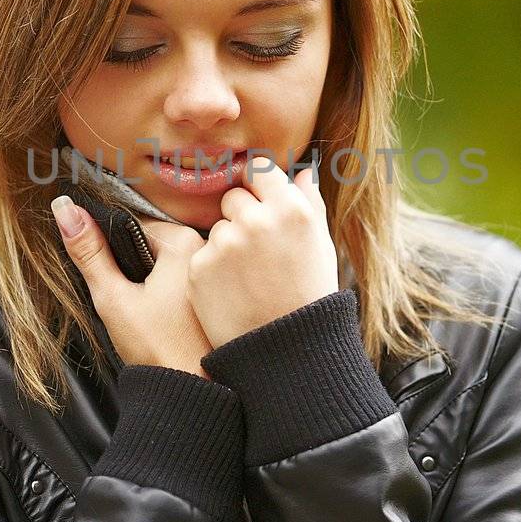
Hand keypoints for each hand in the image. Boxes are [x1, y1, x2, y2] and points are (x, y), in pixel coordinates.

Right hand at [52, 199, 212, 376]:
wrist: (190, 391)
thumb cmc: (156, 347)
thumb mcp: (113, 298)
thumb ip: (89, 253)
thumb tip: (64, 208)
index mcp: (183, 240)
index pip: (130, 224)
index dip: (108, 248)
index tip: (108, 277)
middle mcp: (203, 247)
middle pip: (146, 241)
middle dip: (127, 263)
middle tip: (124, 298)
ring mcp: (207, 270)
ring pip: (159, 260)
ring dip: (142, 277)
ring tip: (139, 310)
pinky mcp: (206, 292)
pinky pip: (174, 277)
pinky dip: (159, 290)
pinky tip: (155, 316)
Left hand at [187, 158, 339, 349]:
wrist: (286, 353)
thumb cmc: (309, 296)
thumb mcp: (321, 246)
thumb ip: (309, 203)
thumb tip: (302, 171)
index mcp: (291, 209)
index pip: (260, 169)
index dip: (258, 185)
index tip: (259, 201)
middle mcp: (256, 220)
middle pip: (234, 198)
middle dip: (241, 217)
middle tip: (258, 253)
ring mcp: (225, 243)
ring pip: (218, 229)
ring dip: (227, 246)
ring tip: (248, 280)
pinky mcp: (199, 267)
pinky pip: (203, 256)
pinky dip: (213, 271)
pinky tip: (233, 293)